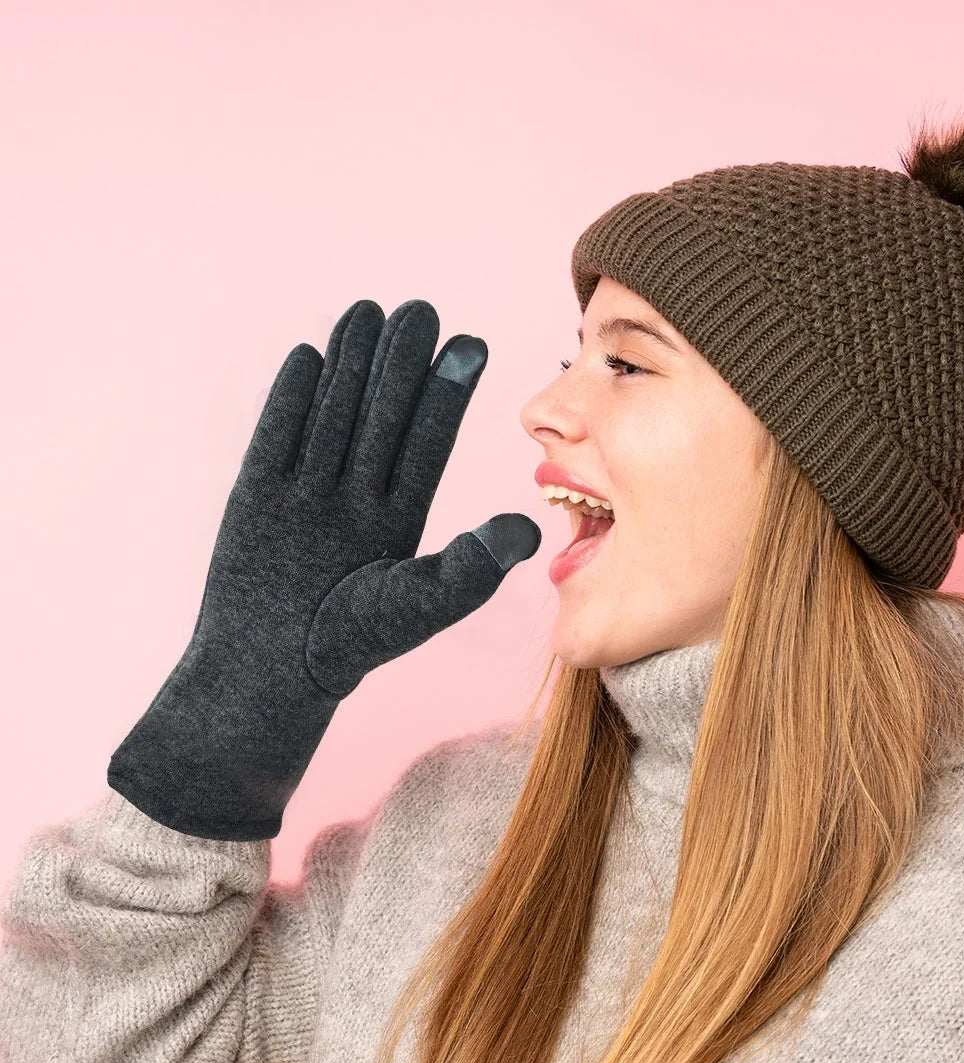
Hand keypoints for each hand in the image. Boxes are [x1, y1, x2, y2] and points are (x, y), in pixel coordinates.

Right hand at [107, 298, 539, 839]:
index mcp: (401, 517)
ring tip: (367, 310)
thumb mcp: (418, 604)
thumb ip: (470, 566)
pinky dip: (291, 398)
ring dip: (349, 365)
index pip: (428, 442)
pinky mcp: (257, 495)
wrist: (268, 674)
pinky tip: (309, 354)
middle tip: (421, 308)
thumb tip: (527, 528)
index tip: (470, 343)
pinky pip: (277, 437)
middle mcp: (358, 497)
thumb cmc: (349, 647)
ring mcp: (306, 492)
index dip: (447, 393)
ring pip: (332, 415)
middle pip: (381, 416)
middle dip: (400, 363)